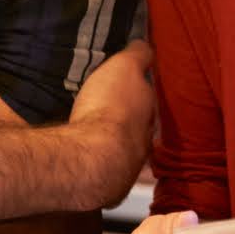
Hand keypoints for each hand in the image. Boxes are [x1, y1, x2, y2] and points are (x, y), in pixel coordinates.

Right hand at [67, 40, 156, 205]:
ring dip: (113, 145)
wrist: (94, 159)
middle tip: (111, 113)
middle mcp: (144, 143)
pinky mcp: (108, 189)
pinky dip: (98, 165)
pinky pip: (105, 173)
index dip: (140, 93)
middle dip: (128, 122)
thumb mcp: (123, 68)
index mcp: (148, 113)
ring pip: (125, 153)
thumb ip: (137, 56)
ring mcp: (128, 168)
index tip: (130, 89)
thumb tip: (146, 44)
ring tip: (96, 136)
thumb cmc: (109, 110)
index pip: (148, 101)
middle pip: (139, 130)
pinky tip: (86, 161)